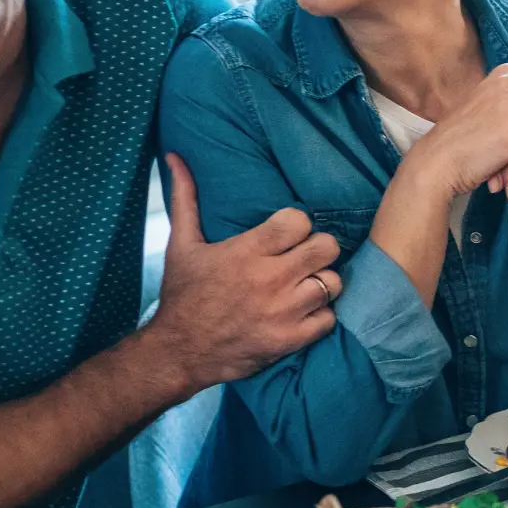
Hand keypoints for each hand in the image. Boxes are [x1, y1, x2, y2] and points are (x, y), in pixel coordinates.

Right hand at [147, 155, 342, 391]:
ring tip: (306, 283)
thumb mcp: (181, 244)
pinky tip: (304, 310)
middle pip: (326, 247)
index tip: (288, 233)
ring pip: (332, 283)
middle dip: (318, 248)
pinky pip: (329, 318)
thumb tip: (175, 155)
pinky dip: (320, 314)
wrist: (178, 351)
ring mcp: (283, 312)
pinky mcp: (289, 340)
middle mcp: (269, 280)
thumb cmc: (183, 295)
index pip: (299, 221)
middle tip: (305, 256)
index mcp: (246, 252)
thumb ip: (185, 197)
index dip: (298, 224)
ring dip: (322, 281)